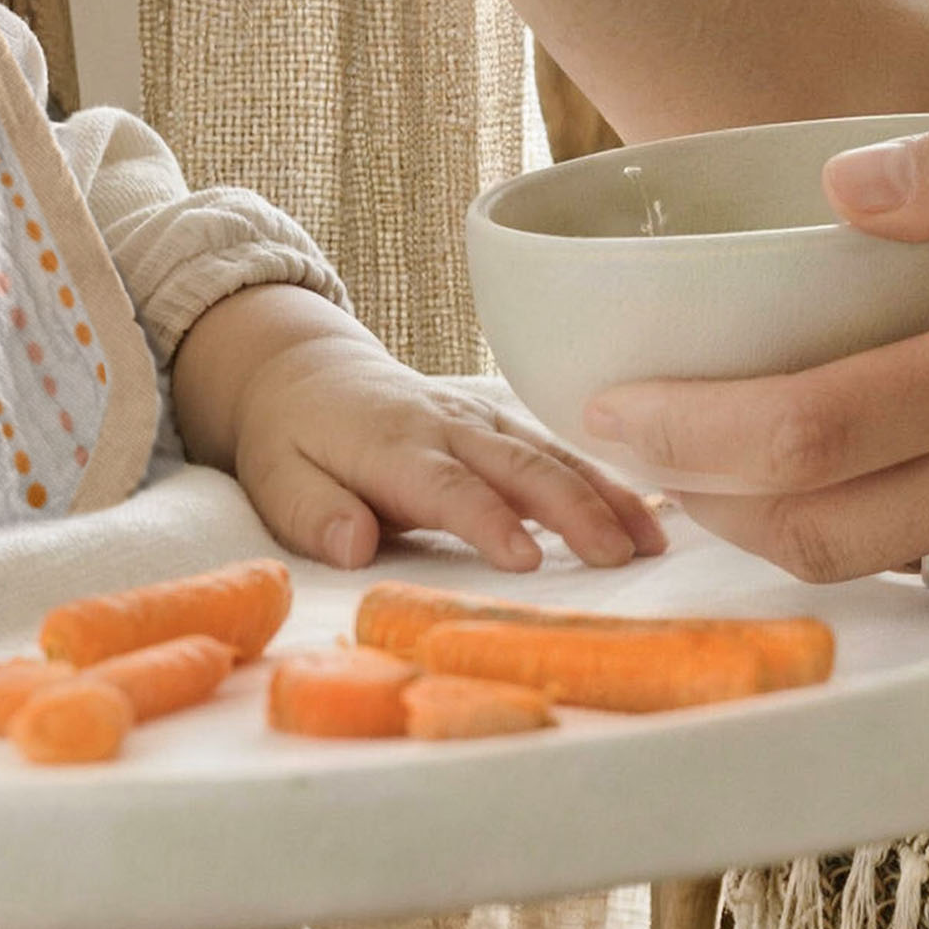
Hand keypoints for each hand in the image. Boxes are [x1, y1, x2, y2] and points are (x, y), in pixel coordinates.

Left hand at [172, 284, 665, 572]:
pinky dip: (603, 472)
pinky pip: (553, 442)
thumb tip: (353, 544)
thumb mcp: (274, 479)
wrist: (302, 370)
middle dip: (572, 507)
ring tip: (654, 539)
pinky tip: (648, 506)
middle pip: (516, 464)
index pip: (446, 487)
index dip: (487, 520)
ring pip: (548, 450)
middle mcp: (443, 425)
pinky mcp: (495, 418)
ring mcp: (475, 416)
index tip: (527, 558)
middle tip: (621, 556)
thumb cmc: (291, 439)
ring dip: (604, 491)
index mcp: (390, 445)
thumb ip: (314, 512)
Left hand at [582, 120, 928, 595]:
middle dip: (694, 493)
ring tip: (698, 442)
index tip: (604, 409)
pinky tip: (832, 459)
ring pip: (877, 558)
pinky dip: (867, 521)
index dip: (691, 433)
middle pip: (817, 526)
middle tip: (616, 438)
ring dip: (769, 514)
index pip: (815, 434)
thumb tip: (840, 185)